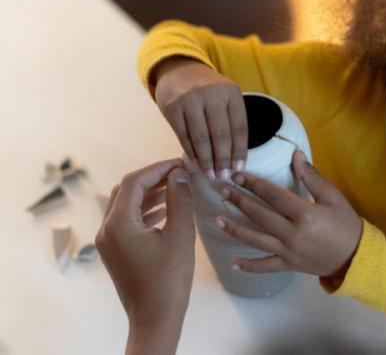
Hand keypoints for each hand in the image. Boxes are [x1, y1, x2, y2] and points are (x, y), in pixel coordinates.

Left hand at [95, 159, 195, 354]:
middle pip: (126, 190)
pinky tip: (165, 211)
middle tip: (178, 174)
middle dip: (153, 178)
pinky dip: (144, 210)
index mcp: (118, 223)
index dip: (158, 168)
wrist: (154, 318)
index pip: (135, 181)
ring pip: (126, 205)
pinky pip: (126, 221)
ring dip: (149, 194)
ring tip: (176, 188)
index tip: (180, 163)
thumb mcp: (180, 235)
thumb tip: (179, 174)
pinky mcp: (114, 251)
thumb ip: (180, 200)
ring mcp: (108, 241)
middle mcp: (106, 229)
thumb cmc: (169, 280)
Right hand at [154, 56, 247, 180]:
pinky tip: (196, 163)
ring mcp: (190, 99)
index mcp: (231, 92)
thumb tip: (235, 160)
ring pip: (201, 137)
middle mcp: (212, 94)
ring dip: (206, 160)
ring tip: (210, 175)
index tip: (239, 169)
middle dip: (223, 160)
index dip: (240, 151)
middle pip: (221, 134)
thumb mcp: (225, 97)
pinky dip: (191, 152)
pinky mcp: (172, 106)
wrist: (179, 69)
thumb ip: (231, 121)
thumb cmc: (208, 90)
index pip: (239, 127)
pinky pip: (183, 136)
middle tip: (223, 177)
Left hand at [215, 150, 362, 277]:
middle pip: (259, 214)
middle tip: (222, 190)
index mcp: (304, 213)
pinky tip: (233, 263)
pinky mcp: (288, 265)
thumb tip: (296, 155)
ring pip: (256, 239)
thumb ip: (312, 177)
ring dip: (235, 229)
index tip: (237, 175)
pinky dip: (249, 266)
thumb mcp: (333, 197)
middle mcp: (292, 233)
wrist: (356, 257)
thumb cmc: (346, 224)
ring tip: (217, 219)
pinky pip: (265, 266)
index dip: (252, 183)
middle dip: (239, 201)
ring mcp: (288, 251)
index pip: (272, 195)